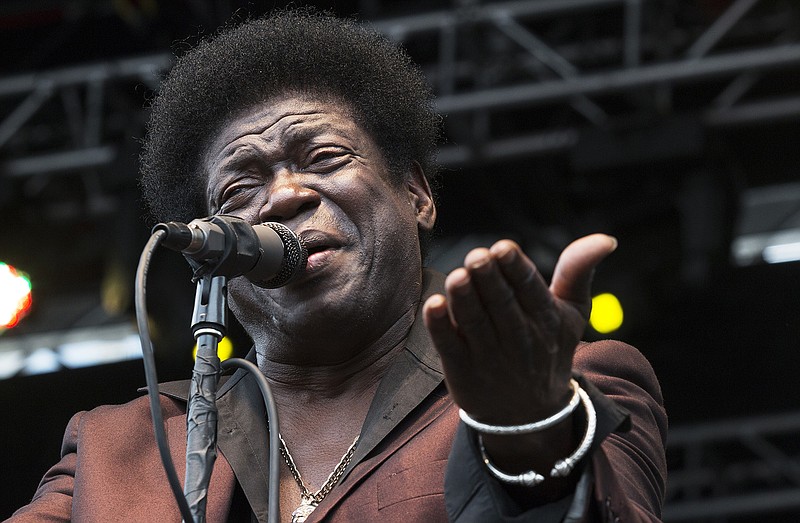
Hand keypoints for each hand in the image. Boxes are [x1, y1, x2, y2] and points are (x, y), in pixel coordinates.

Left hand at [422, 234, 616, 426]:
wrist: (529, 416)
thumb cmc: (548, 349)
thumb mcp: (572, 314)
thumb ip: (579, 272)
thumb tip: (606, 239)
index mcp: (545, 318)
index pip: (531, 289)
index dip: (516, 268)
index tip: (503, 248)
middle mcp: (518, 338)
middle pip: (501, 304)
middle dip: (489, 279)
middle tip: (477, 257)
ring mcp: (488, 356)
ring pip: (475, 323)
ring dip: (464, 299)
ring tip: (457, 277)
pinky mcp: (462, 370)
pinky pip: (450, 346)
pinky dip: (441, 327)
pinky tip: (432, 305)